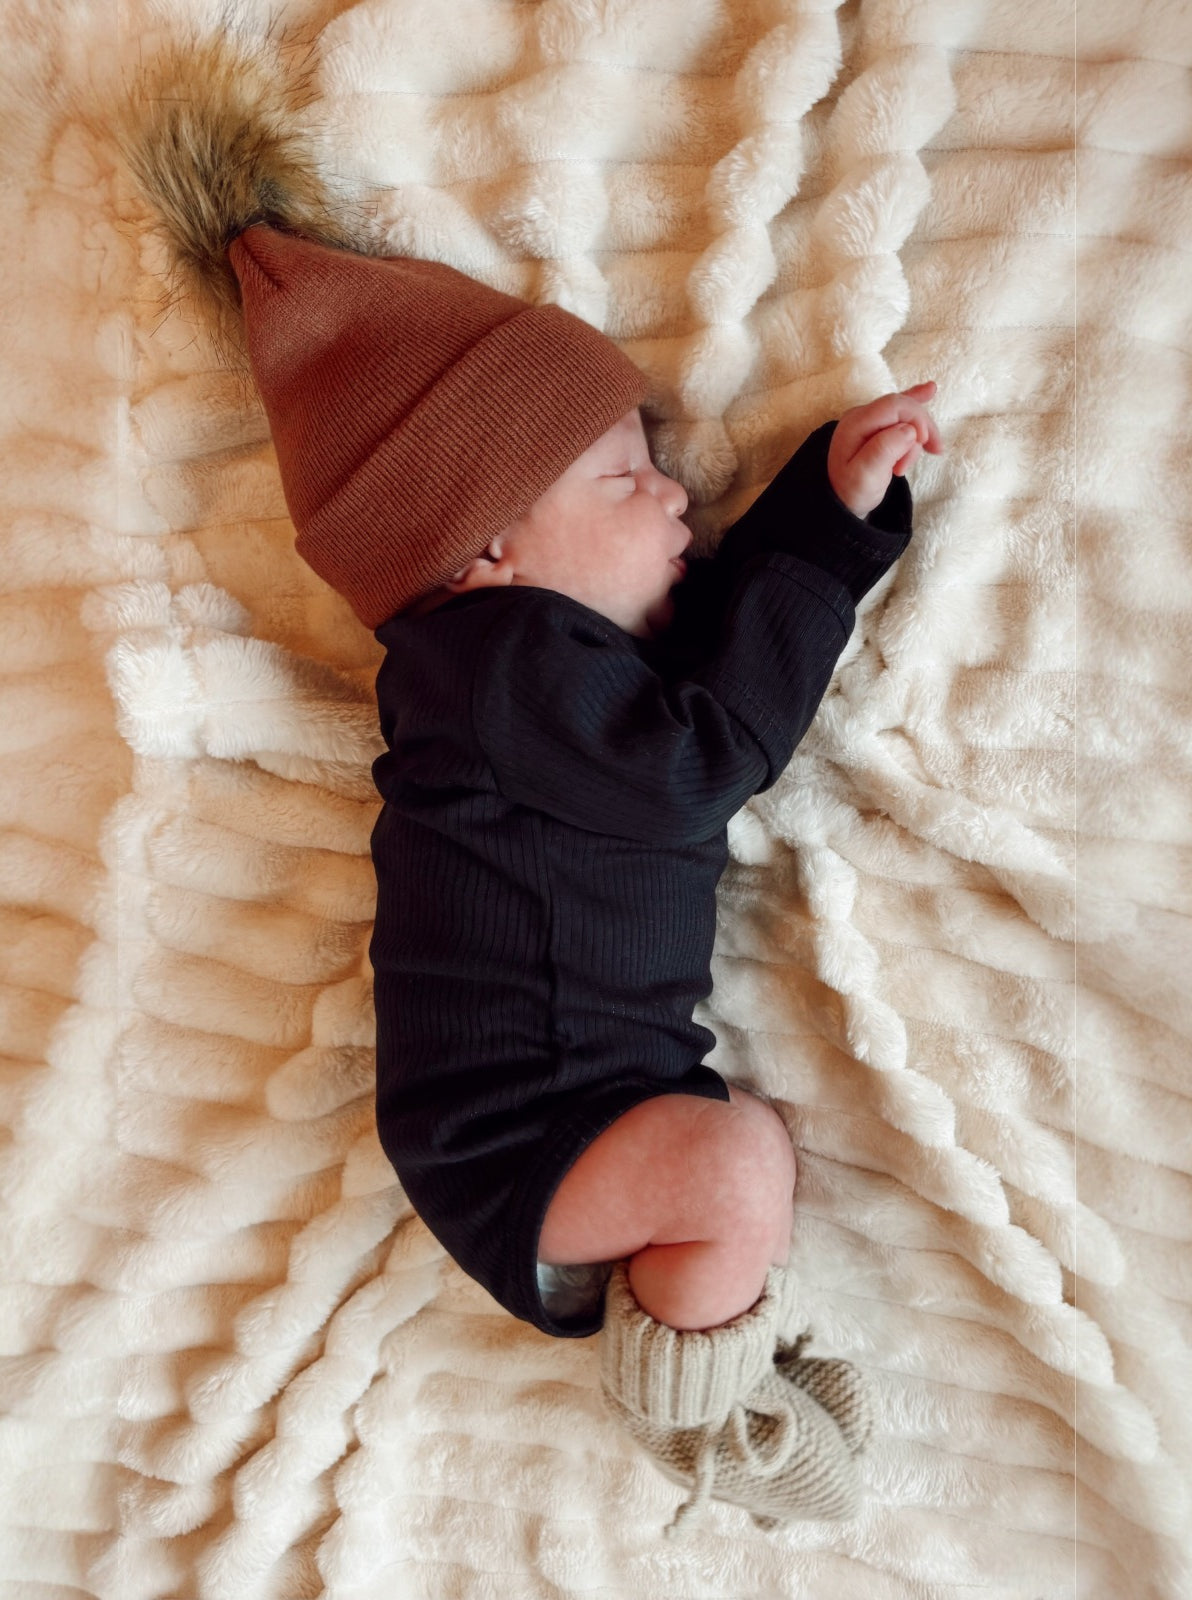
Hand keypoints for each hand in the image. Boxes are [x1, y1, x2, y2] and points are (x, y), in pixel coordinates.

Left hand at [827, 381, 942, 518]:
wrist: (841, 501)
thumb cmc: (852, 491)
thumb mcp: (865, 477)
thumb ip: (885, 450)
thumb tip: (910, 430)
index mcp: (856, 423)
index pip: (895, 405)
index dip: (917, 419)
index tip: (925, 444)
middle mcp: (861, 415)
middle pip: (903, 406)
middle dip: (921, 429)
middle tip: (929, 454)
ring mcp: (868, 419)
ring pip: (906, 415)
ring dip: (916, 438)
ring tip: (903, 466)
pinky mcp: (877, 425)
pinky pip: (900, 409)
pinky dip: (917, 402)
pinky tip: (930, 390)